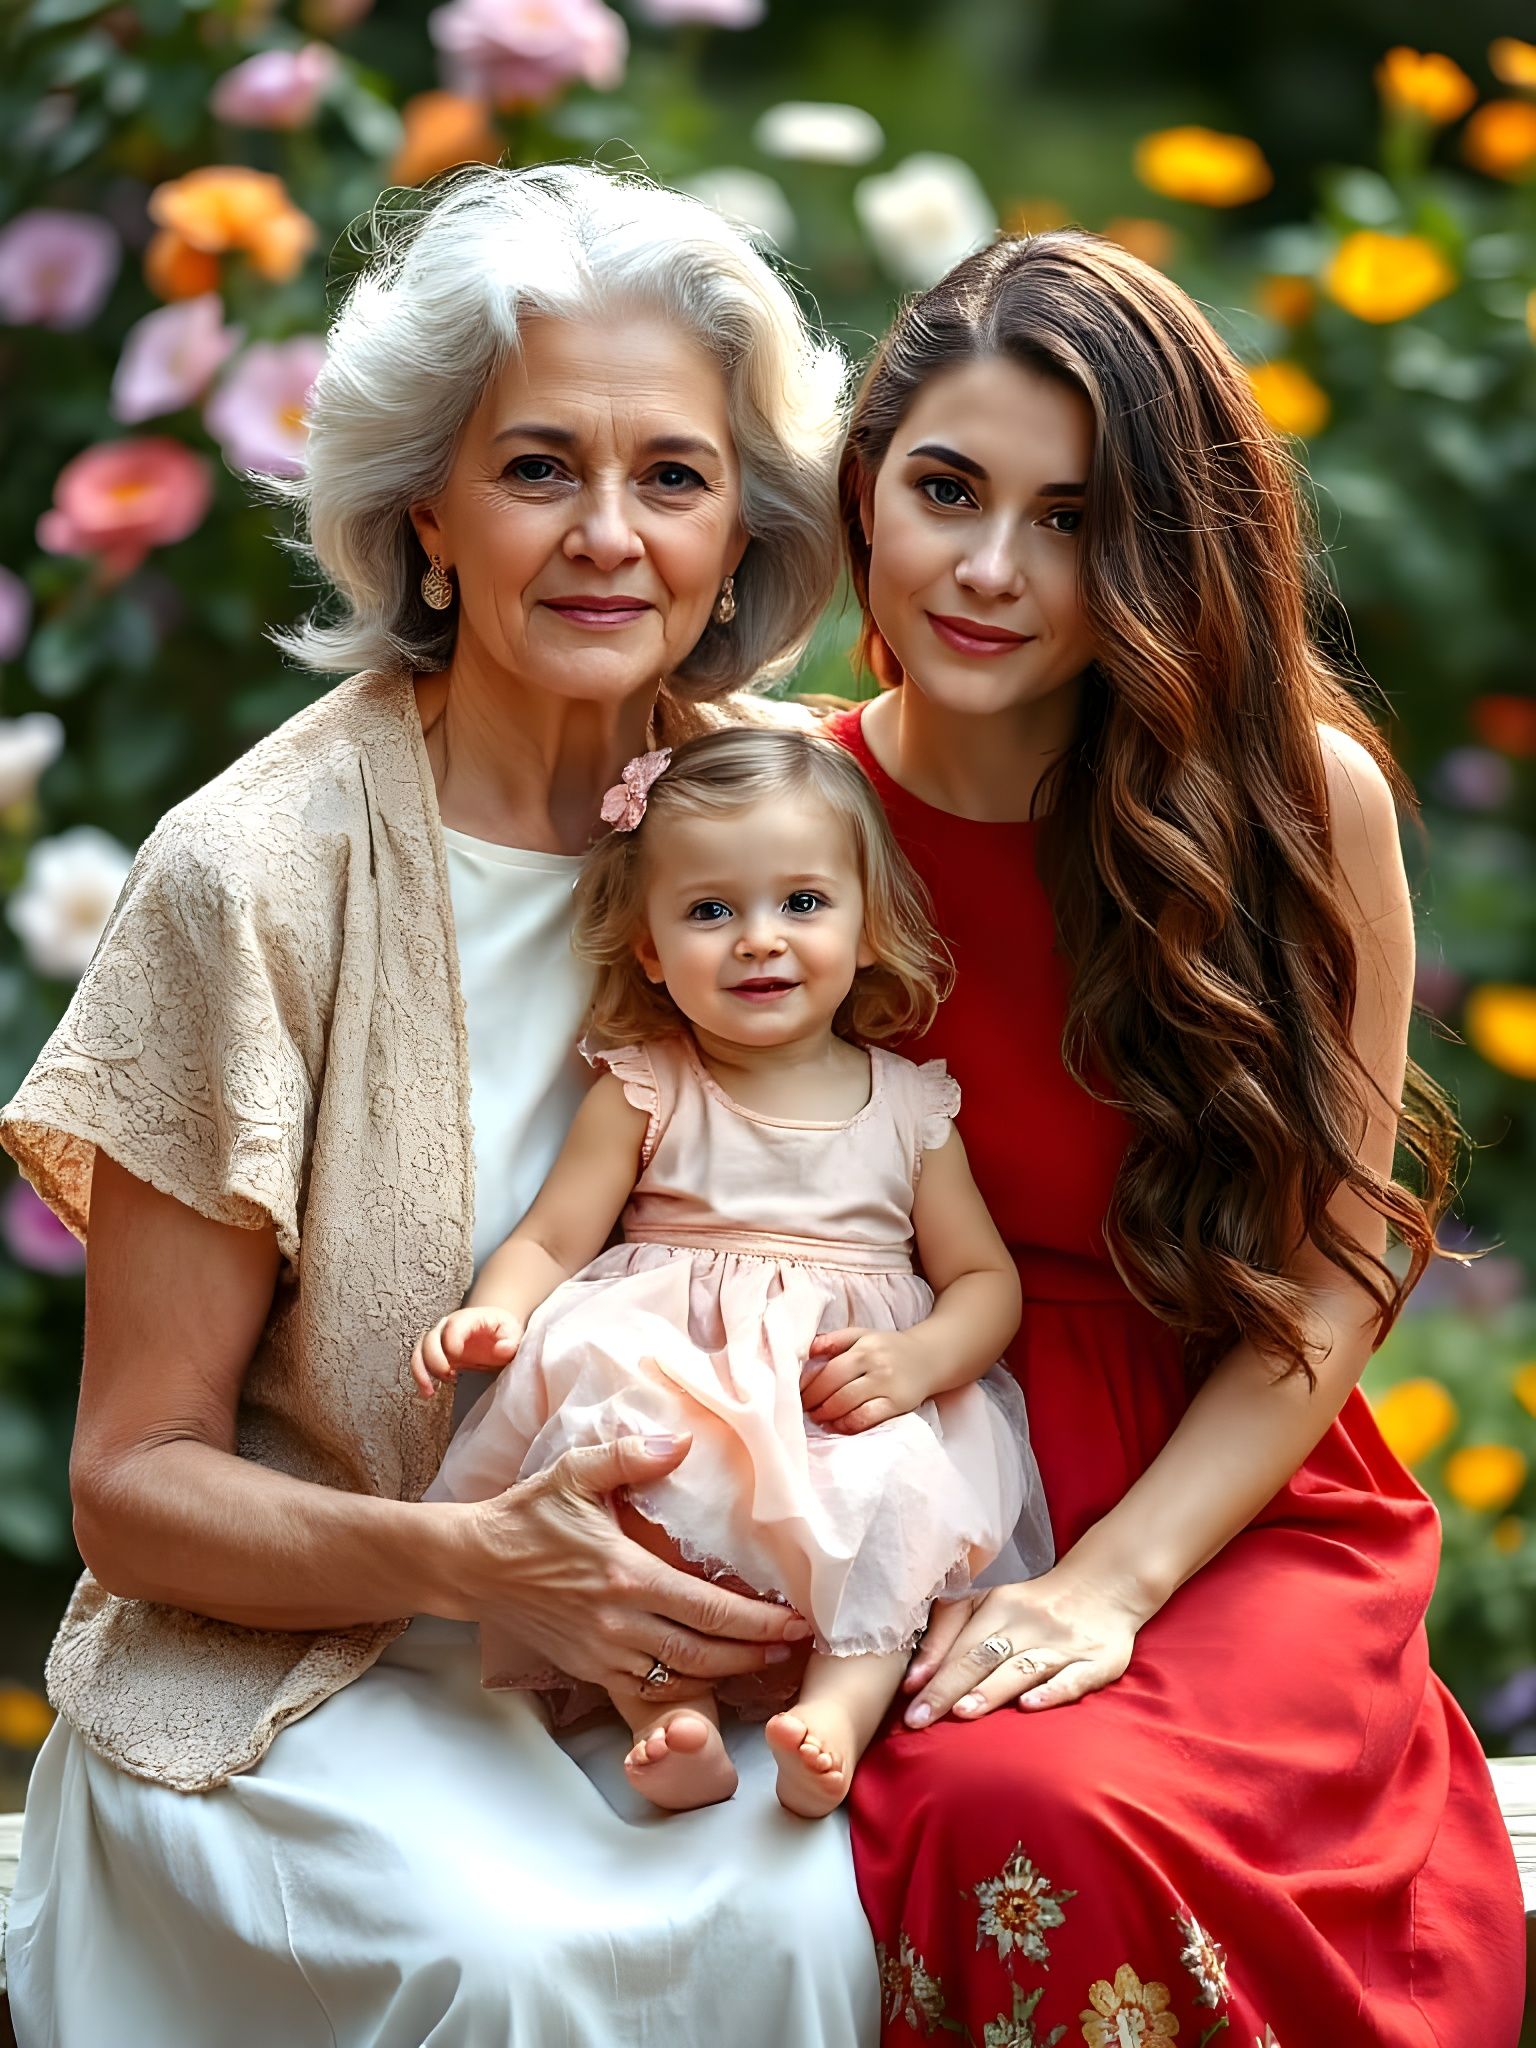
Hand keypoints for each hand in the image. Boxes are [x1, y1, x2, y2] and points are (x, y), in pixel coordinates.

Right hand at [411, 1306, 522, 1398]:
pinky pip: (420, 1363)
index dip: (451, 1338)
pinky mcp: (436, 1354)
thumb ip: (510, 1340)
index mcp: (469, 1318)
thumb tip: (501, 1350)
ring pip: (420, 1350)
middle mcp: (449, 1326)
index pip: (454, 1324)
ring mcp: (440, 1340)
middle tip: (447, 1375)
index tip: (455, 1354)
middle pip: (431, 1338)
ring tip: (431, 1390)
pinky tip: (428, 1391)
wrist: (494, 1333)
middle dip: (434, 1358)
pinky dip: (420, 1377)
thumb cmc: (502, 1331)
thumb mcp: (513, 1332)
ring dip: (421, 1370)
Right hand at [442, 1432, 811, 1700]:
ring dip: (725, 1677)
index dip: (757, 1621)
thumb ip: (631, 1457)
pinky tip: (706, 1680)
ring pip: (677, 1679)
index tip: (795, 1620)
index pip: (707, 1608)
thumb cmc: (526, 1516)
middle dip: (754, 1654)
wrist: (472, 1565)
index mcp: (625, 1575)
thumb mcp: (574, 1473)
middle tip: (794, 1647)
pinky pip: (643, 1692)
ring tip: (763, 1664)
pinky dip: (680, 1691)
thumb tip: (683, 1440)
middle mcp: (619, 1622)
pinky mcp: (586, 1669)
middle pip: (703, 1652)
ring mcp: (602, 1652)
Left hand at [800, 1327, 930, 1431]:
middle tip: (804, 1409)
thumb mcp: (863, 1335)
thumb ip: (835, 1340)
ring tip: (818, 1418)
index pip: (829, 1370)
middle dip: (815, 1403)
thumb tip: (807, 1350)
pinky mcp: (898, 1404)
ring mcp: (888, 1386)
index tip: (797, 1394)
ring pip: (849, 1405)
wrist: (930, 1357)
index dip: (809, 1385)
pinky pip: (867, 1418)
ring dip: (828, 1415)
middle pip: (836, 1389)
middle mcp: (876, 1366)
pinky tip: (837, 1426)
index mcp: (864, 1348)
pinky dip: (848, 1425)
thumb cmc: (890, 1347)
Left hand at [899, 1565, 1150, 1726]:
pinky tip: (1029, 1706)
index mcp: (999, 1606)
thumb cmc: (1033, 1605)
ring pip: (1021, 1668)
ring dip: (991, 1689)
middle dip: (948, 1688)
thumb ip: (950, 1632)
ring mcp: (1063, 1644)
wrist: (1105, 1586)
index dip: (932, 1671)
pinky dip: (1050, 1692)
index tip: (906, 1700)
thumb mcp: (989, 1603)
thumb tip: (914, 1678)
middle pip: (982, 1657)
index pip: (960, 1643)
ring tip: (963, 1712)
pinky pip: (1072, 1679)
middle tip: (919, 1718)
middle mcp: (1028, 1624)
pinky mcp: (1097, 1661)